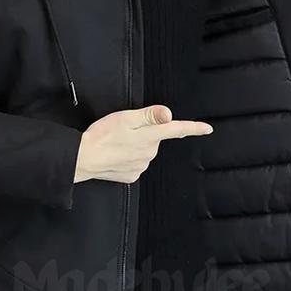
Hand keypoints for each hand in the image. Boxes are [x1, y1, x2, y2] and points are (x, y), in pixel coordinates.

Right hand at [74, 105, 213, 184]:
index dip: (194, 128)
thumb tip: (169, 115)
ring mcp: (141, 166)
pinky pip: (135, 164)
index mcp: (150, 136)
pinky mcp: (131, 176)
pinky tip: (115, 156)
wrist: (83, 158)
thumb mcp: (126, 117)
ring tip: (116, 143)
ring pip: (145, 151)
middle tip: (124, 130)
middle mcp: (149, 153)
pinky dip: (127, 158)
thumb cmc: (101, 136)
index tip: (207, 128)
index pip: (177, 130)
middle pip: (155, 139)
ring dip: (135, 146)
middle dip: (145, 133)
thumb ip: (150, 115)